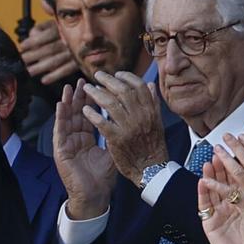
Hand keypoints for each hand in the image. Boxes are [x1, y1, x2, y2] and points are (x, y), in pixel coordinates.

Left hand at [19, 19, 76, 84]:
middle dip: (34, 55)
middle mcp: (69, 41)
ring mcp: (74, 52)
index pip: (46, 35)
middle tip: (23, 60)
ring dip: (41, 67)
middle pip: (49, 49)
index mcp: (62, 29)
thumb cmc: (64, 30)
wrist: (89, 35)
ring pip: (56, 60)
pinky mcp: (79, 62)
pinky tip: (44, 80)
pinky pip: (66, 70)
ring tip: (30, 71)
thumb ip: (41, 28)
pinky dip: (55, 76)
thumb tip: (31, 36)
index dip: (33, 41)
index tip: (22, 46)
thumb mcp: (53, 23)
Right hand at [52, 79, 116, 219]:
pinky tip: (61, 105)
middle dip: (79, 97)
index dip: (92, 101)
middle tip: (82, 81)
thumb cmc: (104, 177)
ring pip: (67, 119)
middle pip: (77, 113)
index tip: (97, 86)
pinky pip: (60, 131)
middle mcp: (76, 138)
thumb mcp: (113, 151)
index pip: (89, 115)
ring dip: (67, 103)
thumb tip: (130, 118)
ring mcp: (67, 143)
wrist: (95, 195)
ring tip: (69, 88)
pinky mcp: (60, 150)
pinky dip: (60, 117)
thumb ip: (117, 134)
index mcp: (87, 138)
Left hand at [80, 71, 167, 185]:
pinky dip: (92, 113)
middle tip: (97, 75)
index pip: (138, 86)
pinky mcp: (117, 139)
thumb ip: (153, 103)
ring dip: (96, 93)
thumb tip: (150, 84)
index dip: (126, 77)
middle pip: (122, 90)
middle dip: (107, 80)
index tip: (116, 74)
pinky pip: (102, 122)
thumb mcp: (157, 122)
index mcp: (151, 111)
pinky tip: (85, 109)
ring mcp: (129, 127)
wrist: (152, 170)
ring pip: (110, 103)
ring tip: (87, 88)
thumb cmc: (153, 145)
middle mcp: (141, 116)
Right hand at [198, 160, 243, 243]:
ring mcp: (218, 211)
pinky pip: (205, 204)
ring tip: (209, 163)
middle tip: (220, 151)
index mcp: (240, 201)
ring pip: (212, 189)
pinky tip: (202, 182)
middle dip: (221, 165)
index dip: (234, 165)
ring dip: (210, 175)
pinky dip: (203, 192)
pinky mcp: (209, 221)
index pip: (236, 179)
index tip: (234, 152)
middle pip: (222, 181)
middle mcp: (227, 204)